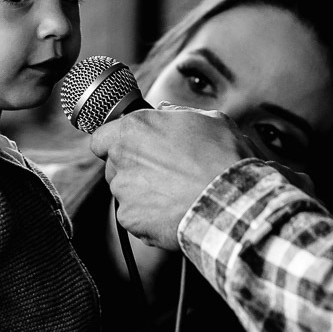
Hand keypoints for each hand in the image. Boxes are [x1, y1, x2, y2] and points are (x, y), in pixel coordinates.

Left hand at [89, 105, 254, 249]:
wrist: (231, 202)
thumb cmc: (222, 157)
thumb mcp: (208, 120)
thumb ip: (176, 114)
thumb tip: (164, 112)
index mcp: (134, 129)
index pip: (101, 138)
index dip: (114, 144)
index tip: (130, 150)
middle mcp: (121, 158)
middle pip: (114, 166)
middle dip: (133, 169)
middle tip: (164, 173)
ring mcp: (123, 191)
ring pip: (125, 192)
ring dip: (142, 194)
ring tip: (175, 194)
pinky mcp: (130, 219)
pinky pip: (134, 217)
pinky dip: (149, 218)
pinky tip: (175, 211)